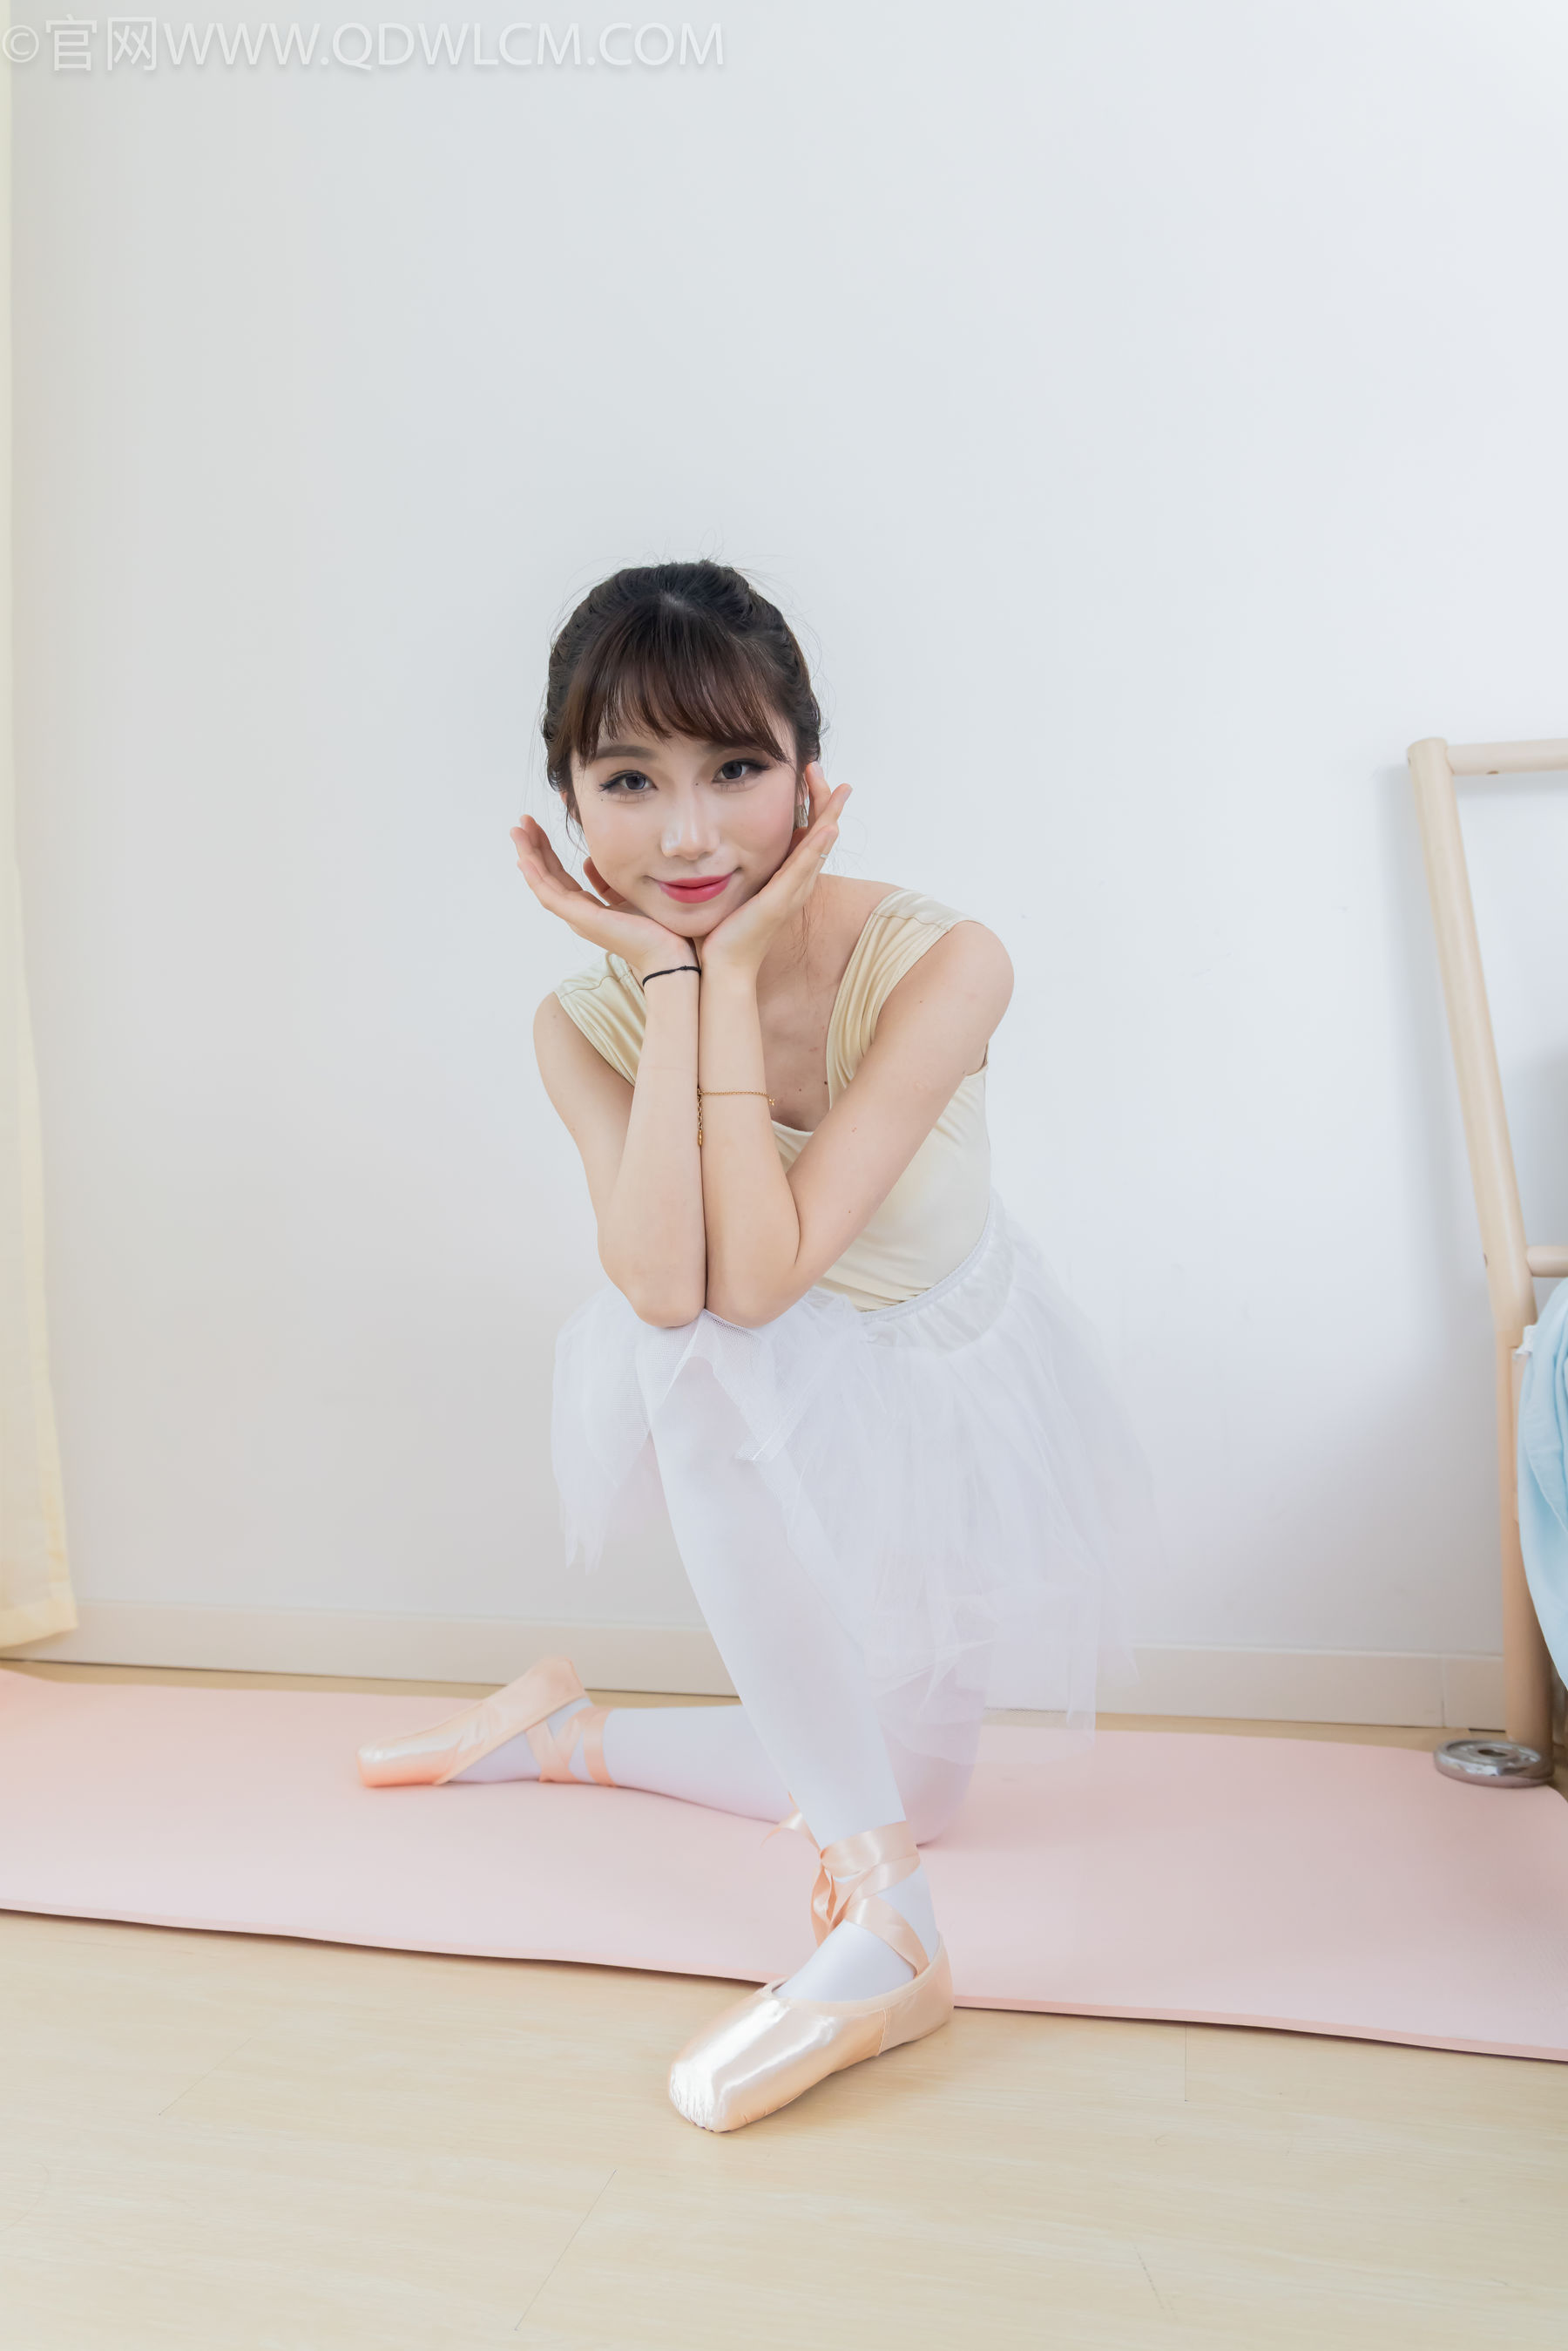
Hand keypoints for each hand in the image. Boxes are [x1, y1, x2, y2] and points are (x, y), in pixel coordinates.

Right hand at [510, 818, 693, 979]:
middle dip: (534, 848)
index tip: (537, 829)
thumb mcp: (628, 894)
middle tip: (522, 822)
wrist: (671, 955)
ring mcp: (579, 918)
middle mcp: (579, 914)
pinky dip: (536, 877)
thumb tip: (589, 861)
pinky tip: (525, 859)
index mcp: (589, 910)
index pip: (560, 876)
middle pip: (548, 876)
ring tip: (517, 831)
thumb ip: (607, 882)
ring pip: (543, 883)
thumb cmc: (658, 930)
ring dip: (528, 856)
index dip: (547, 852)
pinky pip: (551, 895)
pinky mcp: (583, 919)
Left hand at [698, 764, 849, 977]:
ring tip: (839, 788)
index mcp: (785, 878)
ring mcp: (791, 893)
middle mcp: (795, 884)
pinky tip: (828, 828)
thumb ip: (737, 867)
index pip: (806, 834)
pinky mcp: (779, 902)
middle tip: (820, 767)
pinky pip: (803, 870)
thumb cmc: (723, 932)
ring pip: (819, 847)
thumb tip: (723, 844)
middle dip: (824, 800)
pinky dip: (817, 848)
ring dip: (829, 816)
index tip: (805, 774)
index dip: (811, 804)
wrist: (722, 967)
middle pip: (820, 835)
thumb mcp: (735, 888)